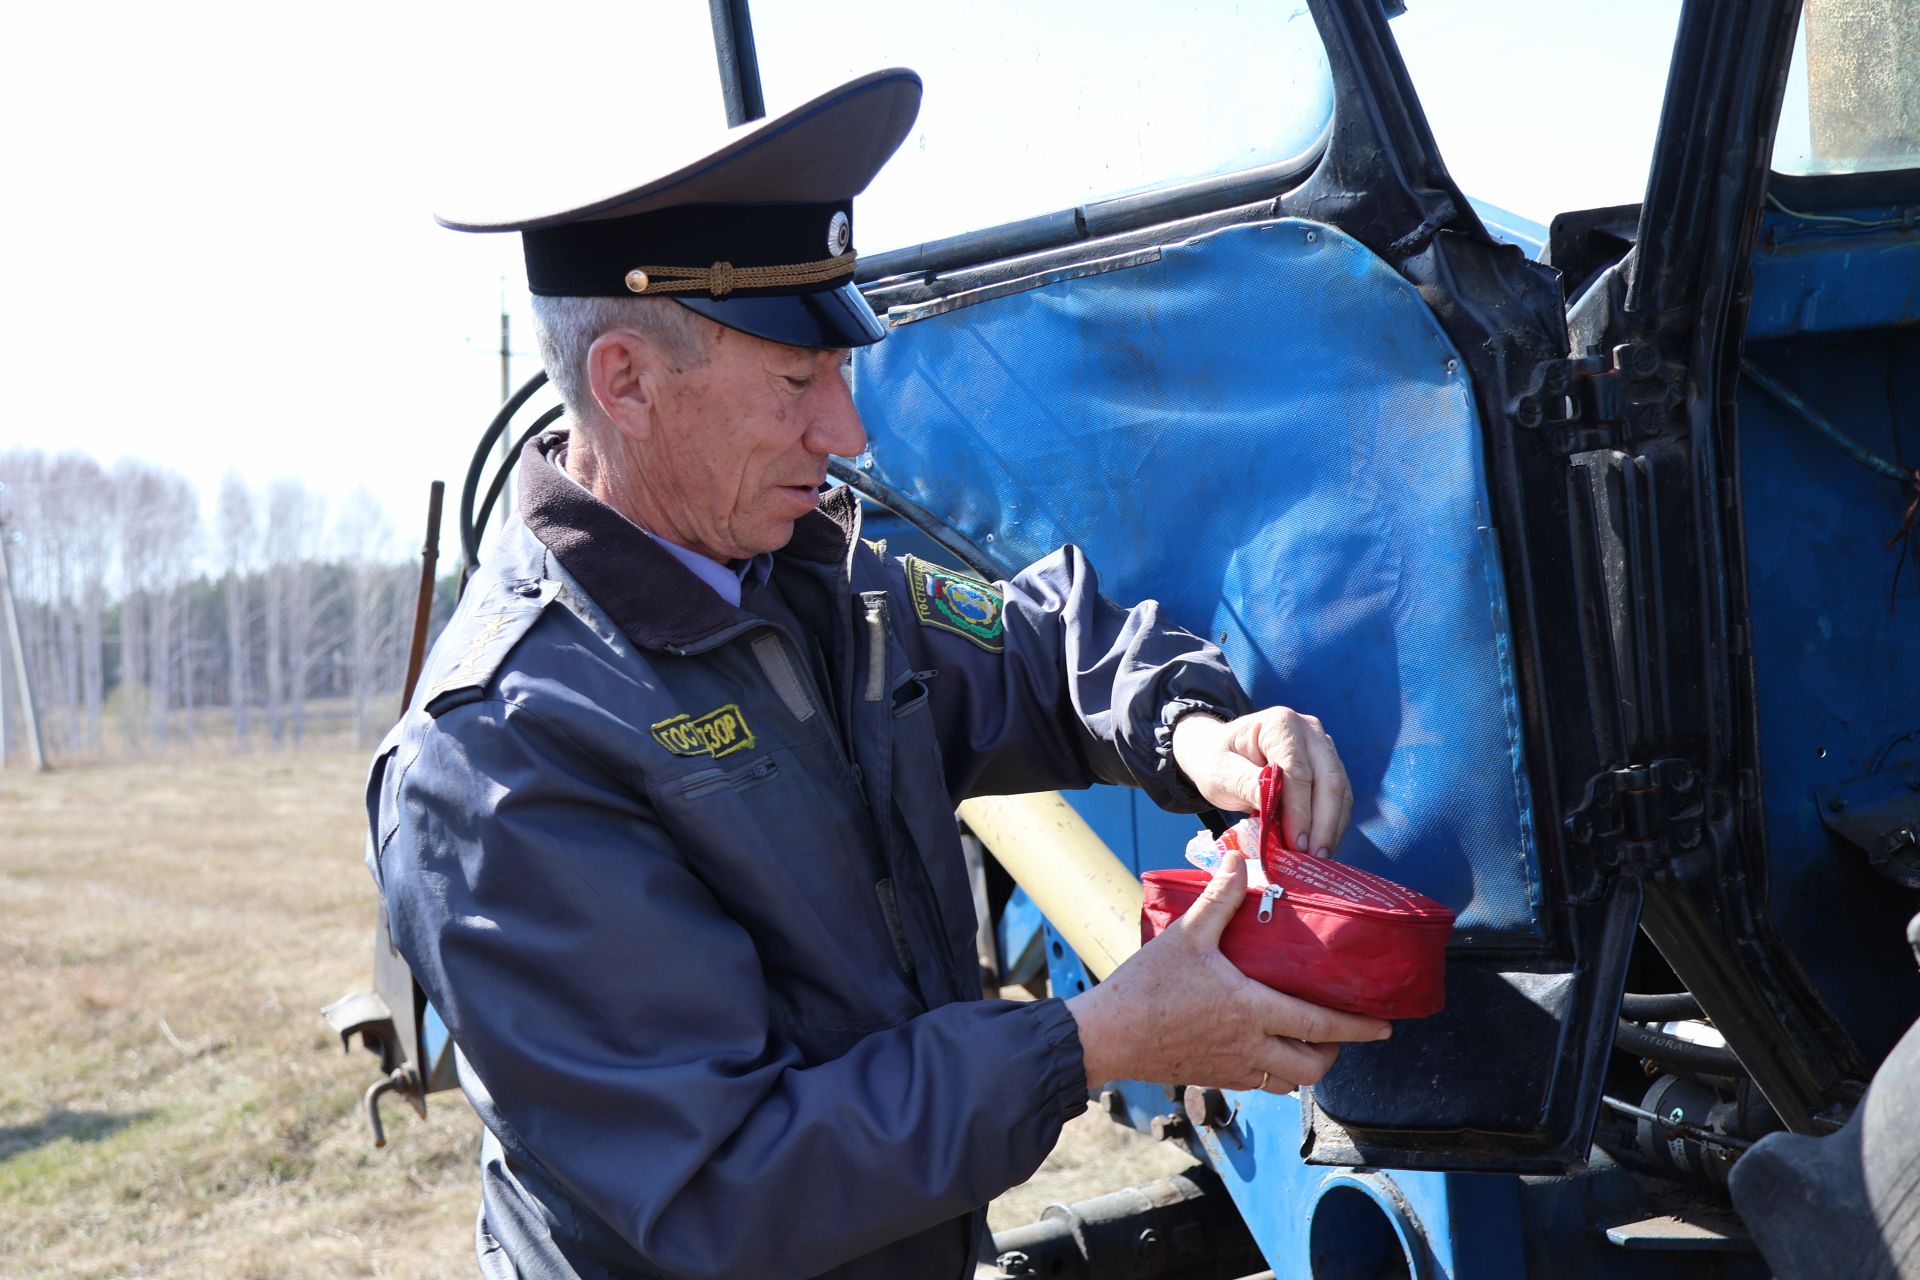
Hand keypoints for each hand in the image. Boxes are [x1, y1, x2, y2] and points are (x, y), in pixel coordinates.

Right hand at [1065, 851, 1389, 1092]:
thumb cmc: (1147, 986)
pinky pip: (1256, 1083)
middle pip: (1312, 1066)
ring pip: (1286, 1082)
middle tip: (1338, 1033)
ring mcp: (1231, 1068)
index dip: (1358, 1028)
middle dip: (1334, 1053)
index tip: (1384, 1027)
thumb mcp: (1186, 935)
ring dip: (1303, 1066)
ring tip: (1303, 1042)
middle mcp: (1250, 1046)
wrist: (1108, 1035)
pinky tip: (1258, 1047)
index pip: (1321, 1025)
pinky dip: (1270, 1071)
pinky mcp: (1211, 1077)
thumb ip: (1220, 898)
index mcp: (1252, 1009)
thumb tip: (1240, 860)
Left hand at [1172, 707, 1350, 856]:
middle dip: (1324, 822)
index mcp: (1280, 724)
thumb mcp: (1220, 773)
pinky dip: (1333, 822)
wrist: (1219, 752)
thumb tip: (1274, 806)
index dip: (1300, 810)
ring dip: (1332, 826)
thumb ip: (1247, 785)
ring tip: (1319, 857)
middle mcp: (1309, 731)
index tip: (1296, 843)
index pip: (1298, 770)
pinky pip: (1339, 796)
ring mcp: (1322, 747)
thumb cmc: (1217, 760)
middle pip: (1329, 779)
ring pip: (1340, 790)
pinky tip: (1321, 845)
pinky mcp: (1328, 766)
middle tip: (1315, 857)